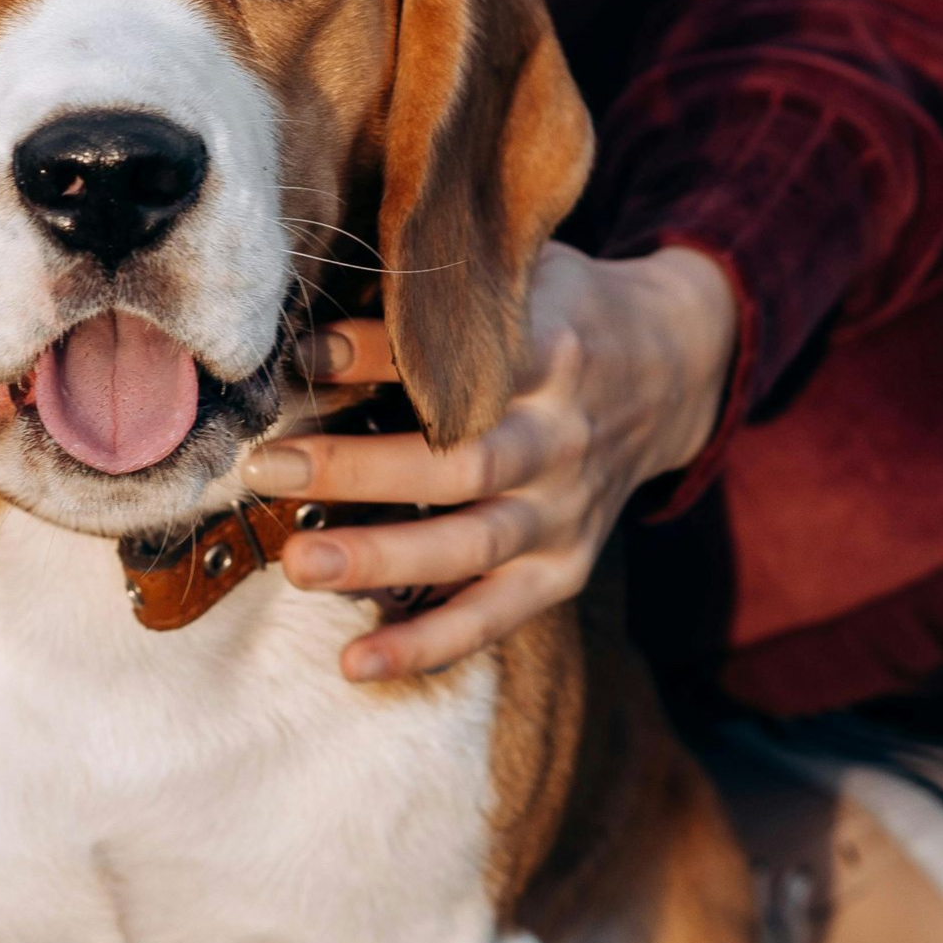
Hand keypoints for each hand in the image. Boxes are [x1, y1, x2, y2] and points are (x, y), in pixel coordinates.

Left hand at [238, 242, 737, 680]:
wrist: (675, 368)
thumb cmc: (559, 316)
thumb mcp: (517, 280)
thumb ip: (435, 303)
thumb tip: (308, 335)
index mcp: (552, 352)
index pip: (460, 362)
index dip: (374, 358)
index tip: (298, 360)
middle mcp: (563, 437)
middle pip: (459, 463)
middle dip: (356, 468)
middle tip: (267, 468)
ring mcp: (566, 511)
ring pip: (469, 545)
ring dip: (379, 559)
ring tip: (297, 565)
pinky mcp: (564, 569)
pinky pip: (492, 618)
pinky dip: (426, 645)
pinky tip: (356, 662)